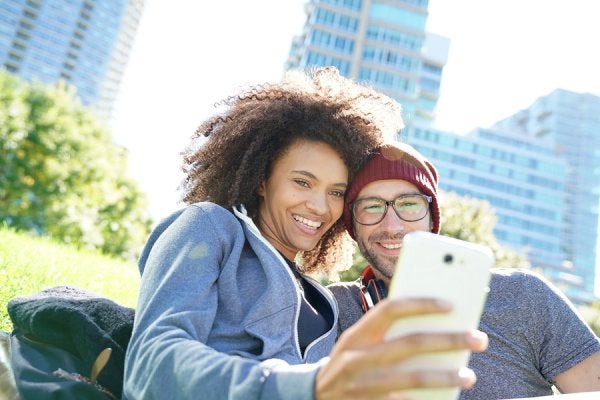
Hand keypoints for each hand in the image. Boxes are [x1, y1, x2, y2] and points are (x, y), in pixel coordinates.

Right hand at [315, 297, 487, 399]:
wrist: (316, 397)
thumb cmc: (348, 364)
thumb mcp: (358, 343)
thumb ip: (385, 333)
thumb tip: (433, 323)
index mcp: (356, 335)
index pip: (389, 309)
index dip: (420, 304)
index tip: (451, 304)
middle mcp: (356, 358)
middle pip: (410, 344)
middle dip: (449, 340)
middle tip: (478, 339)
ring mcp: (362, 385)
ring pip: (412, 378)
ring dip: (445, 376)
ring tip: (469, 375)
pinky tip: (446, 398)